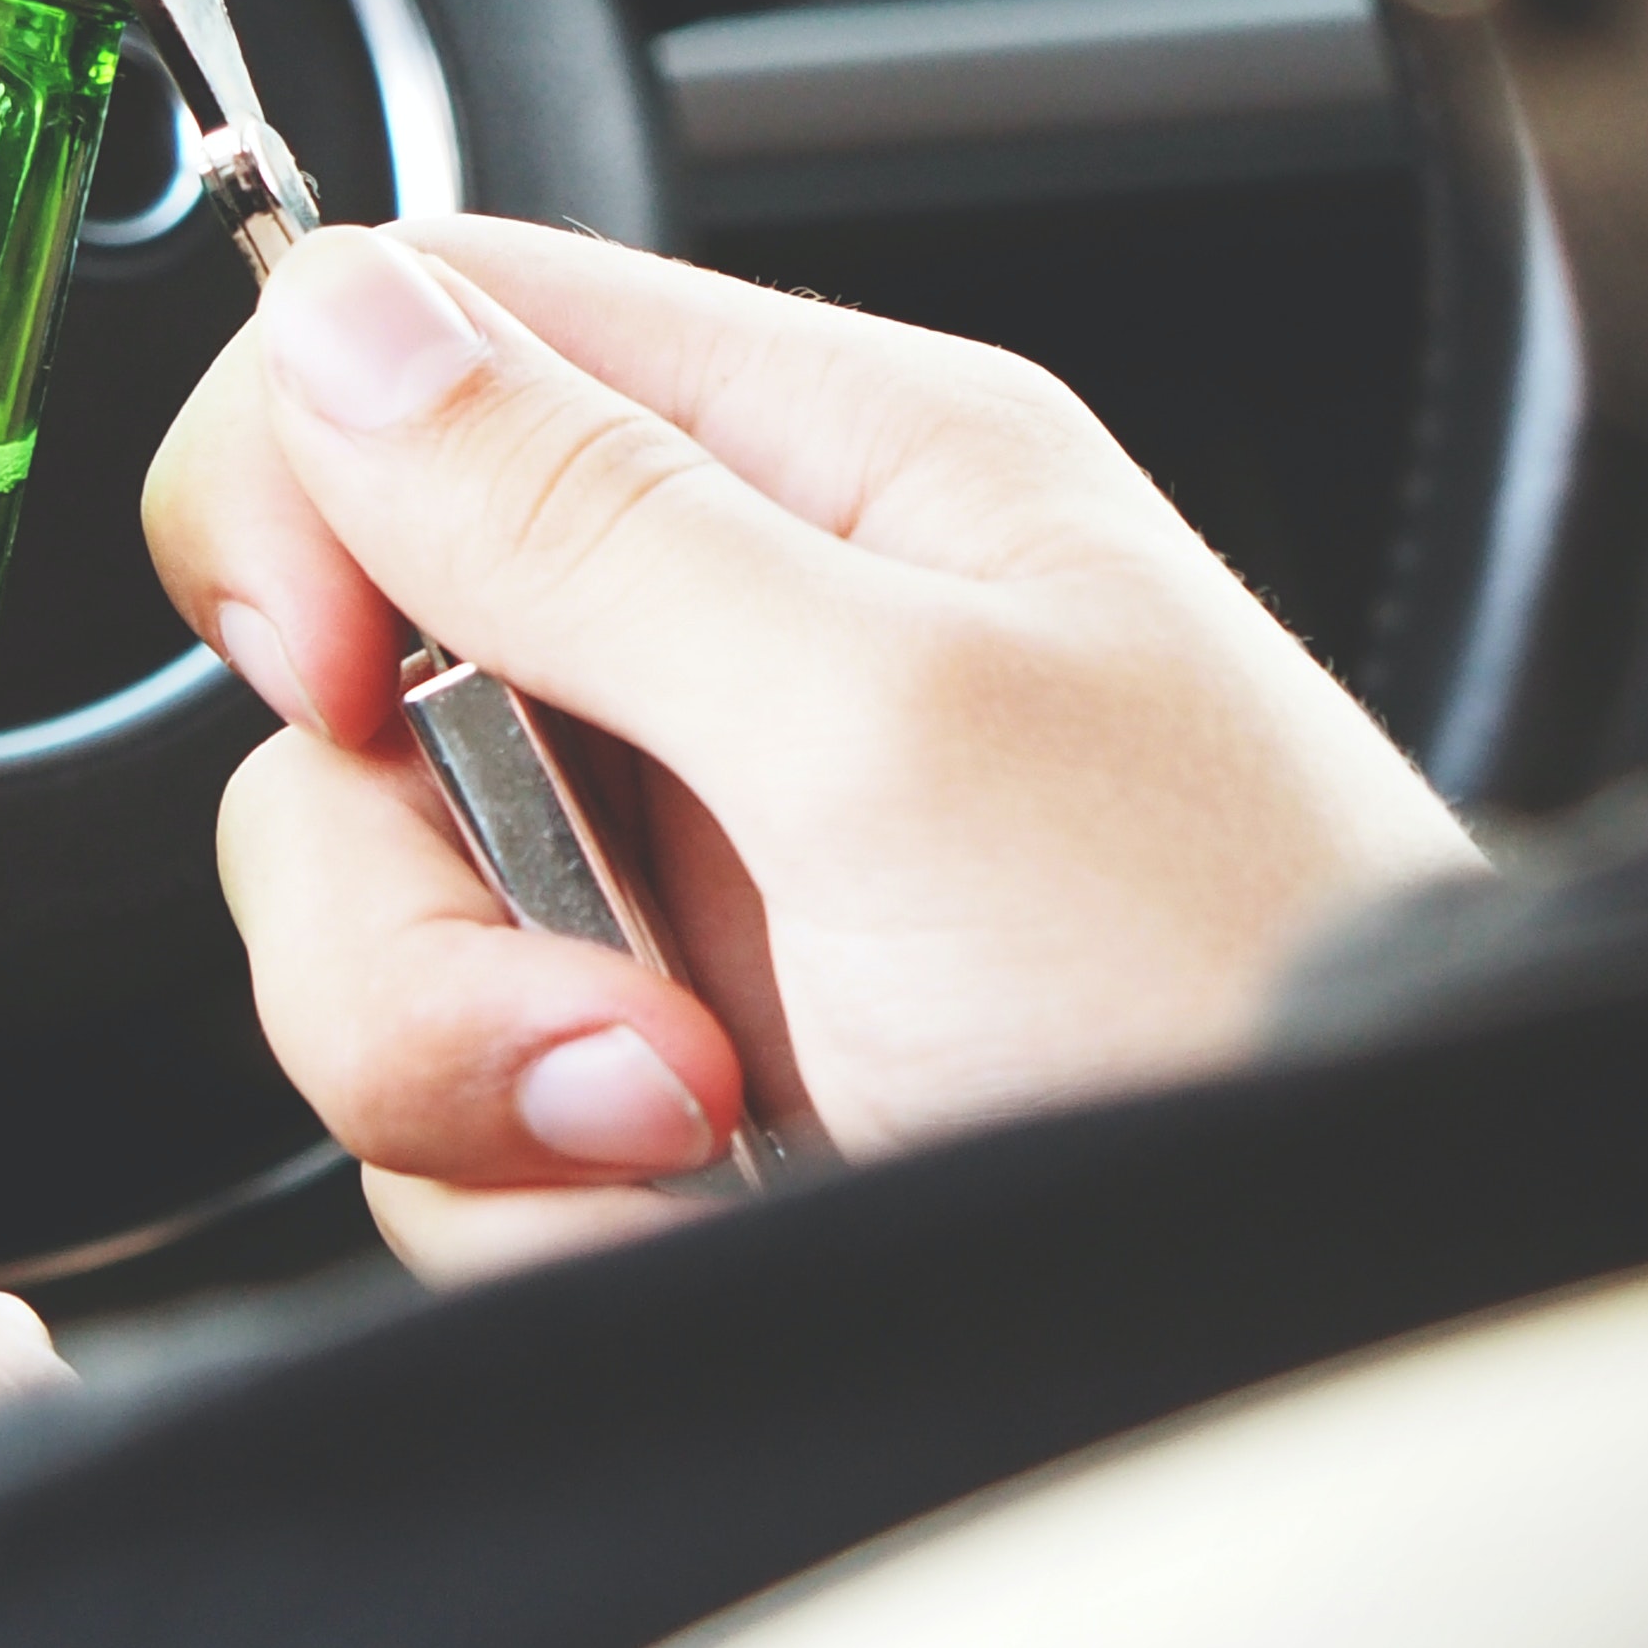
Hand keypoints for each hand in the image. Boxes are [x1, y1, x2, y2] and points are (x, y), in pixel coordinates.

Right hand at [143, 222, 1478, 1276]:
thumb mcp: (900, 729)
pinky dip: (537, 1195)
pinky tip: (708, 1207)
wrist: (1341, 1334)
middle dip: (415, 888)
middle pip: (351, 678)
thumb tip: (340, 314)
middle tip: (614, 1008)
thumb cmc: (1237, 1001)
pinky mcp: (659, 1080)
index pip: (430, 332)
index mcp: (831, 466)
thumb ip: (593, 518)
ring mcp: (690, 875)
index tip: (335, 679)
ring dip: (479, 1068)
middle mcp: (737, 648)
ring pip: (370, 915)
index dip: (307, 489)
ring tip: (701, 1128)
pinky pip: (441, 1113)